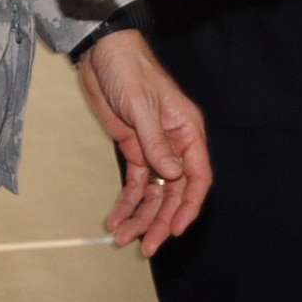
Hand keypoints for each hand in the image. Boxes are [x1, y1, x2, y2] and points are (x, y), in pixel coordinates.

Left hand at [76, 29, 211, 256]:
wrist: (103, 55)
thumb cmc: (130, 71)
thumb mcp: (143, 107)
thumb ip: (157, 143)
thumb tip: (173, 176)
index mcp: (187, 130)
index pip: (198, 175)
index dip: (190, 205)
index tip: (178, 228)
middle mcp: (175, 144)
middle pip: (175, 191)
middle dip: (162, 220)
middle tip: (147, 247)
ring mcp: (154, 148)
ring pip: (154, 193)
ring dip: (142, 217)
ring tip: (124, 239)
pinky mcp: (133, 149)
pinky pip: (134, 183)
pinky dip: (126, 202)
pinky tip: (115, 218)